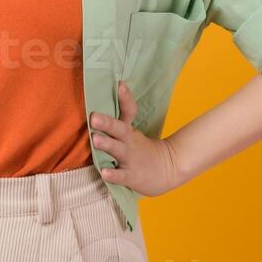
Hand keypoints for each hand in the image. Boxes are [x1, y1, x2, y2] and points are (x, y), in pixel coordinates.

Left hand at [90, 81, 187, 197]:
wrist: (167, 169)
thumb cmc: (140, 147)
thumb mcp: (130, 130)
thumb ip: (119, 115)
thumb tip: (113, 88)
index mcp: (127, 130)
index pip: (129, 110)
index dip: (125, 98)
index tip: (119, 85)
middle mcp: (128, 142)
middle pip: (119, 129)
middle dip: (106, 123)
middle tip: (94, 117)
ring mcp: (130, 159)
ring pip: (118, 151)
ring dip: (107, 145)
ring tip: (96, 140)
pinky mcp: (131, 176)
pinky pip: (121, 176)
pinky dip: (113, 175)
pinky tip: (104, 173)